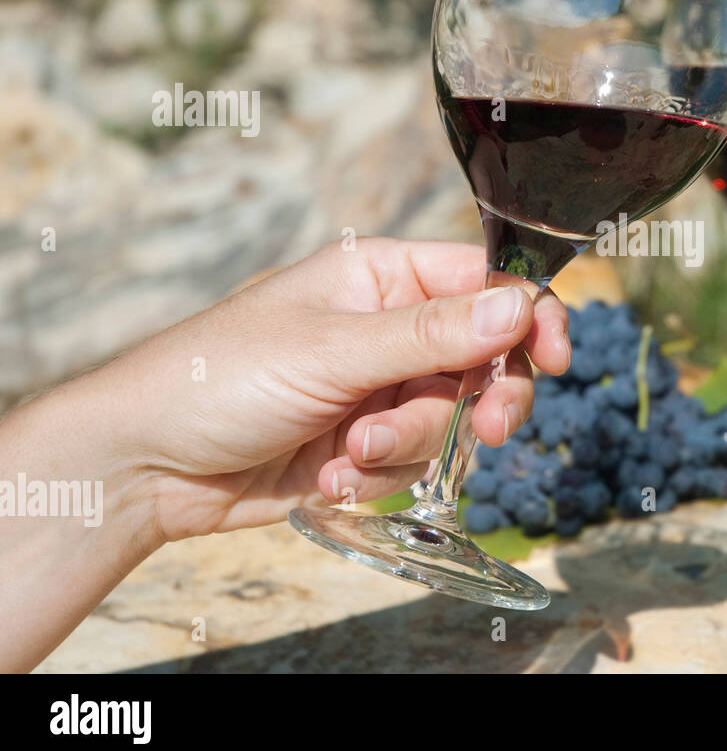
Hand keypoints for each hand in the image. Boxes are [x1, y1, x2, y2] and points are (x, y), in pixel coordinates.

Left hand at [78, 237, 569, 541]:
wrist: (145, 465)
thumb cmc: (219, 378)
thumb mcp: (332, 350)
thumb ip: (432, 334)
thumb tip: (522, 305)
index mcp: (381, 276)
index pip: (484, 283)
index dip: (528, 317)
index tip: (556, 359)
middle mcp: (388, 327)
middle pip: (484, 358)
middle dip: (480, 400)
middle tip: (486, 429)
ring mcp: (378, 387)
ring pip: (449, 420)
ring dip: (407, 445)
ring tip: (349, 450)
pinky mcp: (363, 442)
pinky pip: (412, 462)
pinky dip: (377, 474)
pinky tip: (328, 473)